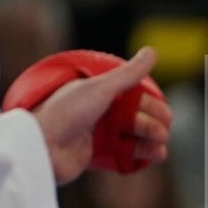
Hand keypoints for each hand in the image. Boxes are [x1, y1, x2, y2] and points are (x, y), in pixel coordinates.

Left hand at [31, 48, 168, 183]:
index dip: (153, 105)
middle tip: (161, 133)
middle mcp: (99, 110)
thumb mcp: (100, 88)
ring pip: (133, 136)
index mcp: (99, 91)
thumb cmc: (66, 112)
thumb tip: (152, 51)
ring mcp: (97, 133)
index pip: (136, 95)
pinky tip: (152, 156)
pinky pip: (123, 154)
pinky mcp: (95, 155)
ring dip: (150, 141)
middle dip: (154, 124)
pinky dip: (140, 156)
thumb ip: (129, 73)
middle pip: (137, 116)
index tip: (166, 115)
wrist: (41, 147)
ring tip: (159, 150)